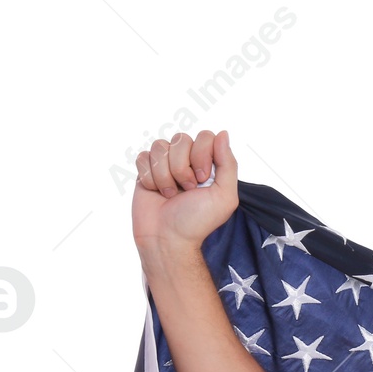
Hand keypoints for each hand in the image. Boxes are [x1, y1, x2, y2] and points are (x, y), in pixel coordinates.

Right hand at [132, 129, 238, 259]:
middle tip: (186, 190)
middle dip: (182, 168)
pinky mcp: (146, 170)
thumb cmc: (197, 221)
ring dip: (165, 175)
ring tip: (170, 194)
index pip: (205, 136)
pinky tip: (156, 192)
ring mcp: (165, 164)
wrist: (167, 238)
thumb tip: (223, 133)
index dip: (202, 154)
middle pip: (181, 139)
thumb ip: (228, 164)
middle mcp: (187, 160)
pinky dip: (150, 177)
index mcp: (208, 163)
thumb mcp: (225, 196)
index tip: (203, 179)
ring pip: (160, 146)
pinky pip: (144, 156)